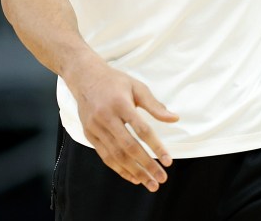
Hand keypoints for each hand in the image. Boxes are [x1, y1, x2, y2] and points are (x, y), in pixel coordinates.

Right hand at [67, 58, 179, 190]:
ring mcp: (95, 128)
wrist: (85, 78)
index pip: (141, 130)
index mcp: (120, 104)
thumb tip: (175, 119)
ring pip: (116, 155)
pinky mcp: (89, 135)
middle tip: (161, 178)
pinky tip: (133, 177)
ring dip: (134, 171)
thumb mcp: (138, 87)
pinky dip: (119, 169)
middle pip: (128, 147)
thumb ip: (155, 105)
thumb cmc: (116, 82)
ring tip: (149, 183)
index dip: (155, 146)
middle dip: (146, 165)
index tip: (168, 160)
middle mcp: (106, 117)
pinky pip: (105, 156)